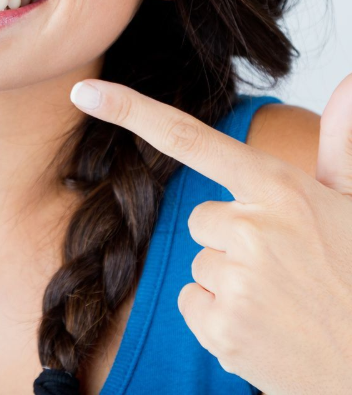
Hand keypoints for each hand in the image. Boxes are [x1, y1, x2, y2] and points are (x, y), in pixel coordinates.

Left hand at [70, 74, 351, 394]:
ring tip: (282, 302)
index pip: (190, 138)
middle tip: (285, 268)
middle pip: (200, 218)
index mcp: (279, 189)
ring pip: (197, 263)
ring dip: (229, 282)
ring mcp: (236, 280)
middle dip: (232, 241)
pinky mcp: (223, 328)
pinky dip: (219, 318)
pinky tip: (264, 328)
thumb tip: (348, 81)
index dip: (131, 111)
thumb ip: (339, 142)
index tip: (84, 93)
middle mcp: (252, 228)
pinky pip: (191, 303)